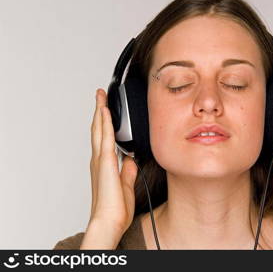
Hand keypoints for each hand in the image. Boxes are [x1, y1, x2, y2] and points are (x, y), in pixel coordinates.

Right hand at [87, 88, 137, 236]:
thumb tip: (130, 159)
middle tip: (100, 96)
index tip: (106, 111)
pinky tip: (106, 111)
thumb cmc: (115, 209)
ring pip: (99, 129)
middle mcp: (99, 160)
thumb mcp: (126, 185)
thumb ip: (127, 171)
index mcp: (104, 165)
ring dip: (100, 111)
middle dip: (99, 111)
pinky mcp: (105, 162)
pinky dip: (105, 123)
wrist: (109, 221)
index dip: (104, 123)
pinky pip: (105, 137)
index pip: (104, 138)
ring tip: (100, 96)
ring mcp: (101, 160)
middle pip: (98, 129)